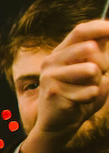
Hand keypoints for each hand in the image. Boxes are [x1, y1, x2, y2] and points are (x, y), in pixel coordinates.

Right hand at [35, 20, 108, 145]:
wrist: (60, 125)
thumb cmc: (80, 96)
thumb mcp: (93, 70)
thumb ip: (100, 53)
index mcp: (61, 53)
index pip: (80, 31)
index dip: (100, 27)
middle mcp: (51, 61)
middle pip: (90, 48)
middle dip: (103, 63)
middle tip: (96, 78)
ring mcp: (50, 76)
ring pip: (92, 70)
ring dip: (97, 82)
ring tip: (86, 91)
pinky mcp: (54, 93)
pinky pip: (90, 90)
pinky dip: (92, 97)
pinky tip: (80, 102)